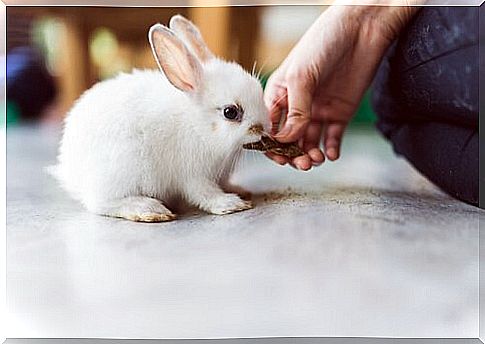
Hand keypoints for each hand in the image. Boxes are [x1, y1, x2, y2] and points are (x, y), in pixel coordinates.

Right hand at [264, 5, 417, 169]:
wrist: (361, 29)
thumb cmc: (323, 43)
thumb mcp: (302, 76)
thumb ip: (295, 110)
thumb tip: (286, 140)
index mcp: (280, 95)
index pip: (270, 127)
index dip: (272, 145)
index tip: (279, 157)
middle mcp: (297, 106)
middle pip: (290, 139)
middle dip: (293, 154)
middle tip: (302, 163)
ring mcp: (318, 111)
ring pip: (309, 142)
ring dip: (311, 154)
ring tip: (316, 159)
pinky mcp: (340, 113)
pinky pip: (332, 137)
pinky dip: (331, 149)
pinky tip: (330, 154)